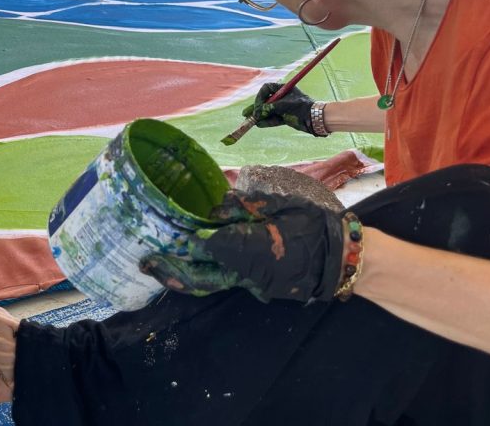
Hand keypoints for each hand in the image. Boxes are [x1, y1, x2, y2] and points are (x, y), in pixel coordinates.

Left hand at [140, 190, 345, 302]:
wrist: (342, 256)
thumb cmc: (313, 222)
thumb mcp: (282, 203)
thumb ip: (247, 206)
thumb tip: (215, 210)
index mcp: (255, 249)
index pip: (211, 246)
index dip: (189, 241)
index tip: (170, 233)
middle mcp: (250, 273)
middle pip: (203, 276)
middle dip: (172, 271)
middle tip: (147, 262)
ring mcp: (254, 283)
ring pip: (211, 283)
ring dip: (183, 277)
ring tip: (158, 267)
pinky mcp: (258, 286)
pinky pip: (225, 281)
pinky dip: (204, 274)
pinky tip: (190, 264)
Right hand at [242, 82, 317, 134]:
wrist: (316, 118)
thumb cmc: (302, 107)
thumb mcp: (284, 105)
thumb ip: (270, 108)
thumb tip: (257, 114)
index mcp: (283, 88)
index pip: (266, 89)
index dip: (260, 97)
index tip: (258, 106)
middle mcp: (282, 97)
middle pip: (265, 101)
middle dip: (256, 108)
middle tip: (246, 114)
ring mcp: (284, 107)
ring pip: (268, 111)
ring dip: (260, 116)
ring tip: (251, 121)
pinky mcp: (286, 116)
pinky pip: (273, 118)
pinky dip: (267, 122)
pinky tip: (259, 124)